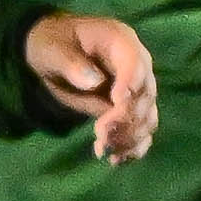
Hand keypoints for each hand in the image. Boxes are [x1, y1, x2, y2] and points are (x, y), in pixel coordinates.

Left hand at [24, 12, 158, 163]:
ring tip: (104, 149)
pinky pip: (142, 130)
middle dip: (125, 119)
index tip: (116, 104)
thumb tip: (96, 82)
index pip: (135, 63)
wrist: (52, 53)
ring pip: (147, 116)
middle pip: (145, 95)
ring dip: (130, 137)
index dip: (130, 84)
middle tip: (100, 135)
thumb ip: (71, 63)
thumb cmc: (52, 44)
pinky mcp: (131, 109)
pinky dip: (133, 147)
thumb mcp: (52, 48)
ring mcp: (137, 89)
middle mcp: (137, 65)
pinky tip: (115, 159)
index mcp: (121, 41)